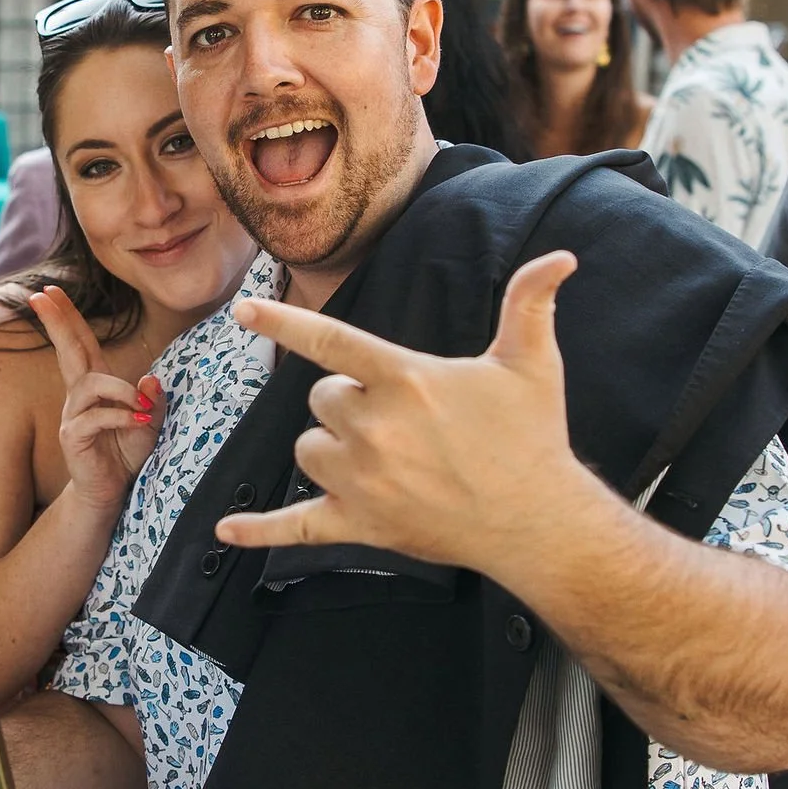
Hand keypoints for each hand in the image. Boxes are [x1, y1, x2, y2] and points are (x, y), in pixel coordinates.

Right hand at [32, 285, 163, 516]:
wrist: (110, 491)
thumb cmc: (125, 453)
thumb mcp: (149, 423)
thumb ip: (151, 400)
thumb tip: (150, 377)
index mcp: (95, 385)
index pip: (80, 343)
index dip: (67, 317)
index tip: (48, 291)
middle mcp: (79, 396)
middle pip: (68, 350)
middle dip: (57, 320)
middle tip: (40, 294)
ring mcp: (73, 415)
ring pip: (91, 383)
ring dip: (120, 390)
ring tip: (141, 407)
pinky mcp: (73, 437)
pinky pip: (96, 416)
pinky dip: (120, 416)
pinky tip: (136, 423)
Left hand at [215, 253, 586, 579]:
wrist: (538, 520)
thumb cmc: (532, 438)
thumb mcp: (532, 364)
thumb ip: (530, 304)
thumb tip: (561, 257)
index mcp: (404, 379)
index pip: (329, 341)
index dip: (284, 321)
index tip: (243, 309)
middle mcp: (374, 426)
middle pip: (322, 398)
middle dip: (350, 402)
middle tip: (404, 420)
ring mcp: (361, 479)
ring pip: (308, 449)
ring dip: (330, 447)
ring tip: (384, 456)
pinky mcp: (359, 523)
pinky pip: (295, 525)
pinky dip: (260, 531)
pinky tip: (226, 530)